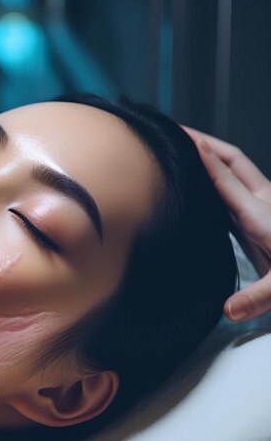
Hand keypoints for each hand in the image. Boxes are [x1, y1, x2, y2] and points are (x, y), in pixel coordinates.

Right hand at [182, 126, 270, 321]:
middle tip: (178, 131)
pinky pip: (232, 189)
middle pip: (231, 162)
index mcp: (261, 215)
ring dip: (210, 156)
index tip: (184, 139)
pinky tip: (201, 182)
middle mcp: (261, 205)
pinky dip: (214, 177)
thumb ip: (257, 297)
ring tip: (184, 148)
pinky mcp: (259, 220)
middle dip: (205, 143)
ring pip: (233, 172)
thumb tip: (227, 309)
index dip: (204, 158)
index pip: (226, 178)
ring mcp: (261, 209)